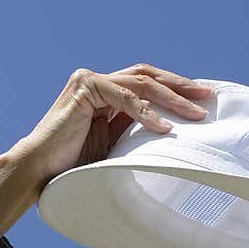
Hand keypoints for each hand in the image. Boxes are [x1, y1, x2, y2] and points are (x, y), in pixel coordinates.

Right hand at [22, 63, 212, 181]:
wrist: (41, 171)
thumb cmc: (76, 165)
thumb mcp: (117, 145)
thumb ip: (136, 129)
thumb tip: (172, 130)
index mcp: (107, 95)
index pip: (147, 84)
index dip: (175, 90)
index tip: (201, 102)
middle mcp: (98, 82)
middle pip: (148, 76)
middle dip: (180, 86)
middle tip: (207, 96)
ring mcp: (90, 81)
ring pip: (141, 82)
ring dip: (171, 97)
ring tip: (195, 113)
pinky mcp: (83, 87)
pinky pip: (124, 96)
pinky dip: (146, 112)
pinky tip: (164, 127)